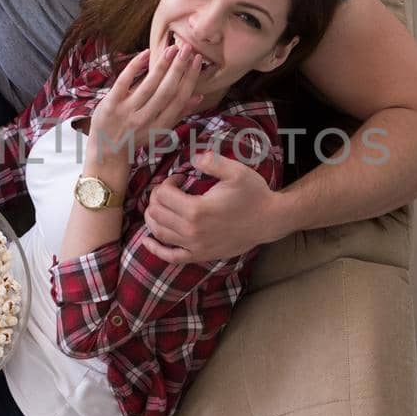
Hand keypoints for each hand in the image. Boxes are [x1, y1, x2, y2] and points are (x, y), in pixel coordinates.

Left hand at [89, 40, 205, 162]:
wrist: (106, 153)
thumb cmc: (136, 138)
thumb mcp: (159, 130)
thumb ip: (178, 113)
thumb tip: (198, 97)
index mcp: (160, 127)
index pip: (179, 99)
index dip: (190, 79)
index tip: (197, 60)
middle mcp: (145, 120)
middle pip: (166, 91)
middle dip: (179, 68)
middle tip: (188, 48)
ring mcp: (126, 112)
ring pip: (148, 86)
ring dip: (162, 65)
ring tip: (172, 48)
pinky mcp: (110, 105)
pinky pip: (124, 81)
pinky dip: (135, 66)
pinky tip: (145, 53)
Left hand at [140, 148, 280, 263]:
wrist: (269, 220)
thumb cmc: (253, 194)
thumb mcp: (236, 171)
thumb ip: (212, 161)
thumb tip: (192, 158)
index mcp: (197, 209)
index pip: (163, 195)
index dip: (167, 182)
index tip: (179, 178)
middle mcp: (192, 230)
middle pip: (156, 213)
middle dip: (158, 197)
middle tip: (171, 190)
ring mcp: (195, 246)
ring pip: (158, 233)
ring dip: (153, 217)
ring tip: (161, 206)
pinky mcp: (200, 255)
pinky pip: (171, 257)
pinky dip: (156, 249)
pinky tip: (147, 241)